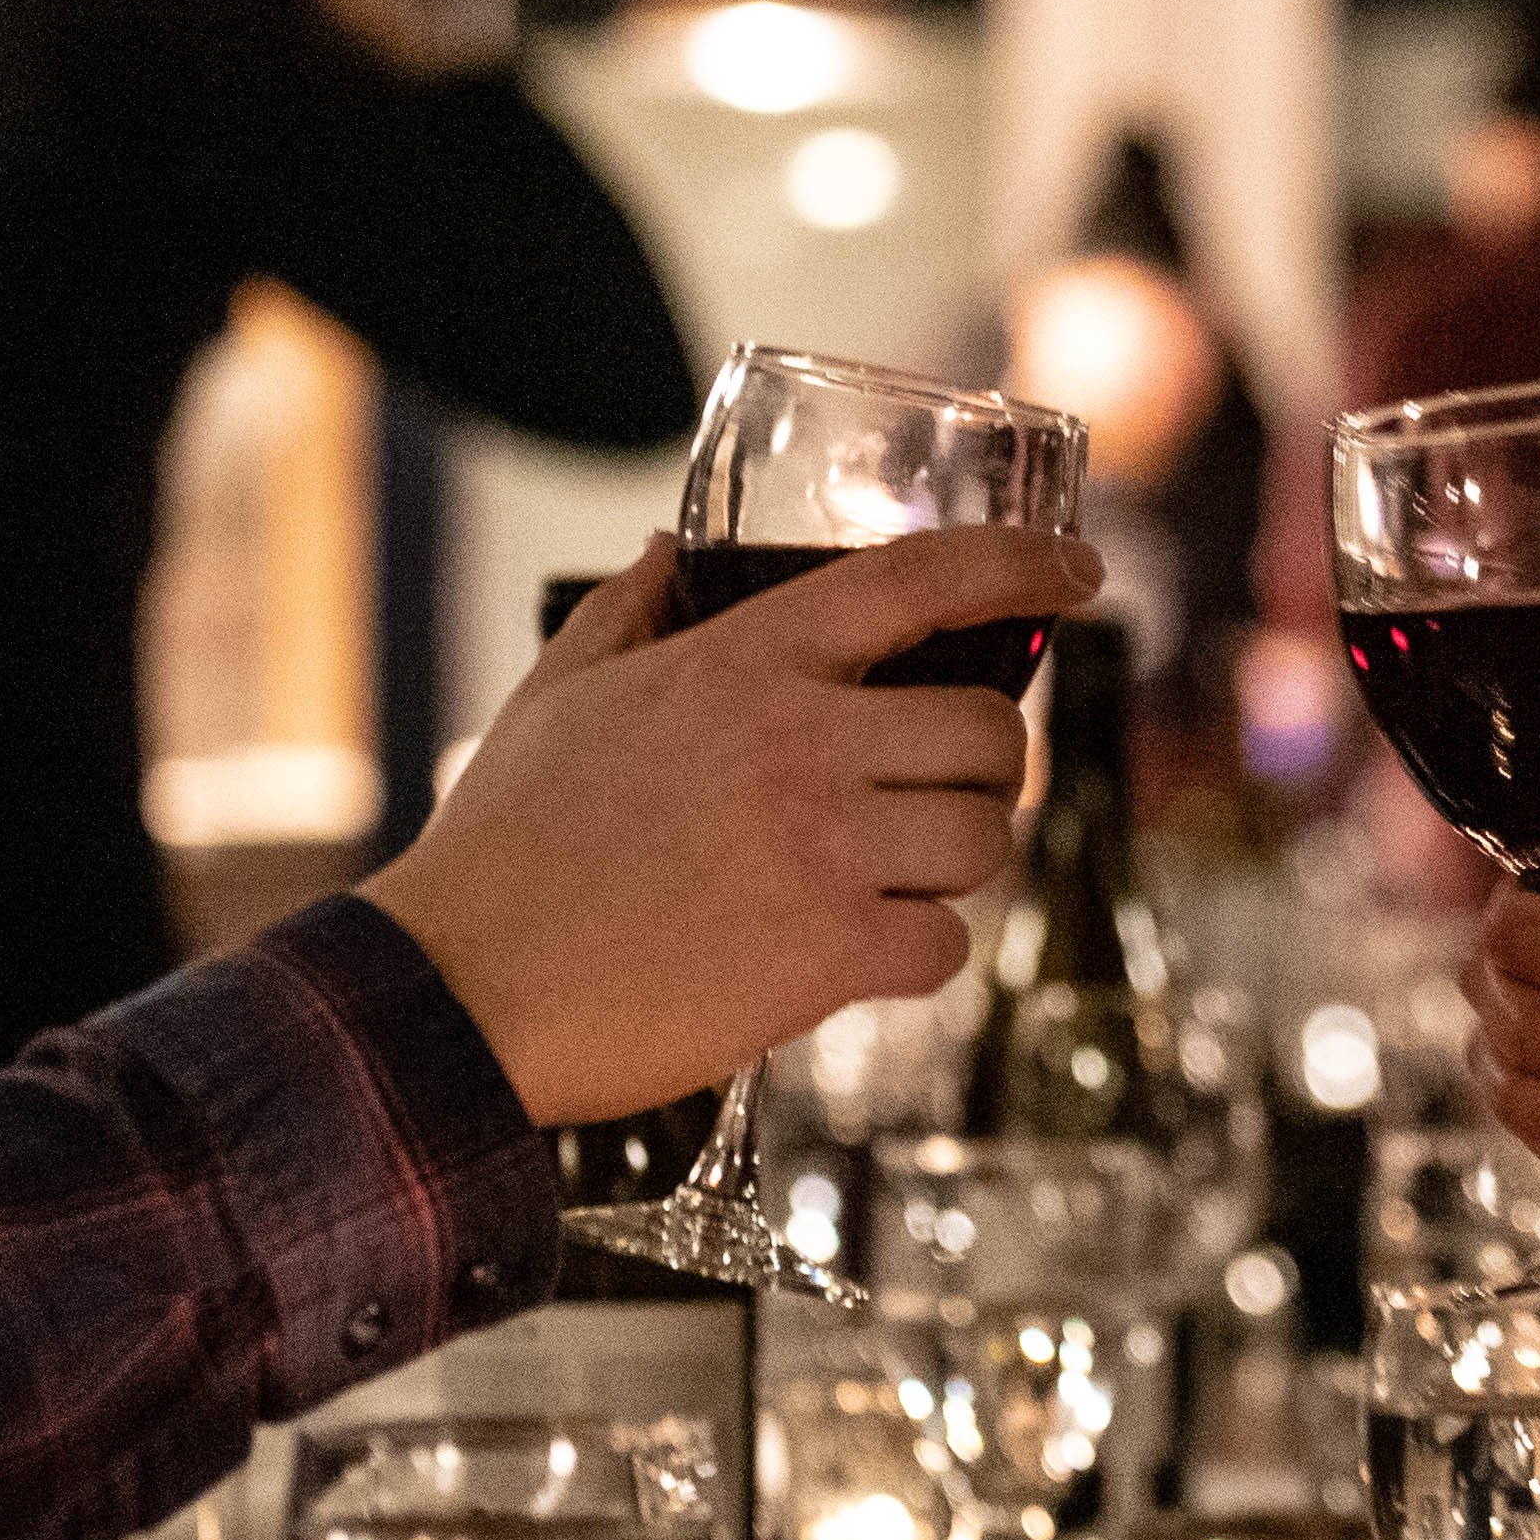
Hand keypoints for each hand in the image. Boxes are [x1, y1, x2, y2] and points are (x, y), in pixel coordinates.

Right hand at [364, 524, 1095, 1120]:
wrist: (460, 988)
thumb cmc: (502, 847)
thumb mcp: (558, 695)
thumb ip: (630, 610)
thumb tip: (672, 551)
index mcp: (743, 663)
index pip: (918, 582)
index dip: (1021, 567)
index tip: (1078, 573)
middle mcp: (801, 742)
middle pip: (992, 733)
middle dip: (991, 767)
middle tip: (951, 791)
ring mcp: (823, 849)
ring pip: (986, 841)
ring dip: (960, 863)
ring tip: (901, 875)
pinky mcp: (828, 954)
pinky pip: (945, 946)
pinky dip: (920, 954)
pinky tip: (862, 952)